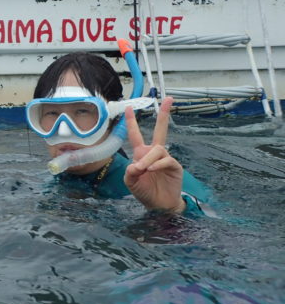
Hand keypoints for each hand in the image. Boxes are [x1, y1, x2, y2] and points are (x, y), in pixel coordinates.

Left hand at [123, 96, 185, 212]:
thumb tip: (135, 165)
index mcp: (141, 154)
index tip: (128, 107)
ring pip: (157, 149)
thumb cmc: (145, 191)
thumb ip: (130, 173)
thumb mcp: (131, 182)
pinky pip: (166, 160)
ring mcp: (165, 158)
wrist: (159, 205)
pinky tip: (152, 170)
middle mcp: (154, 153)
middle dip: (163, 114)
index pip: (135, 135)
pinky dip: (158, 164)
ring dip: (149, 159)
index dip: (131, 122)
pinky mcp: (174, 166)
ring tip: (144, 170)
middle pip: (160, 130)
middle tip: (168, 99)